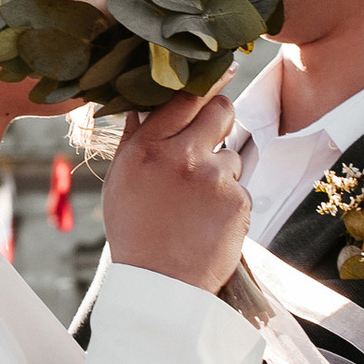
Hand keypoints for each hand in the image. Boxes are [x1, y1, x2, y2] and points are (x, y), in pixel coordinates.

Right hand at [103, 91, 249, 293]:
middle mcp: (180, 156)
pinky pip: (241, 189)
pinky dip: (230, 203)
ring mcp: (213, 178)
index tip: (218, 77)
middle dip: (221, 119)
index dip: (203, 87)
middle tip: (212, 138)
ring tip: (199, 204)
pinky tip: (210, 223)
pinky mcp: (238, 201)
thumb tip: (142, 104)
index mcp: (146, 147)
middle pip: (221, 110)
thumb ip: (135, 140)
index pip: (183, 98)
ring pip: (233, 155)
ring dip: (222, 173)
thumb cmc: (136, 232)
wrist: (160, 286)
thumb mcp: (121, 182)